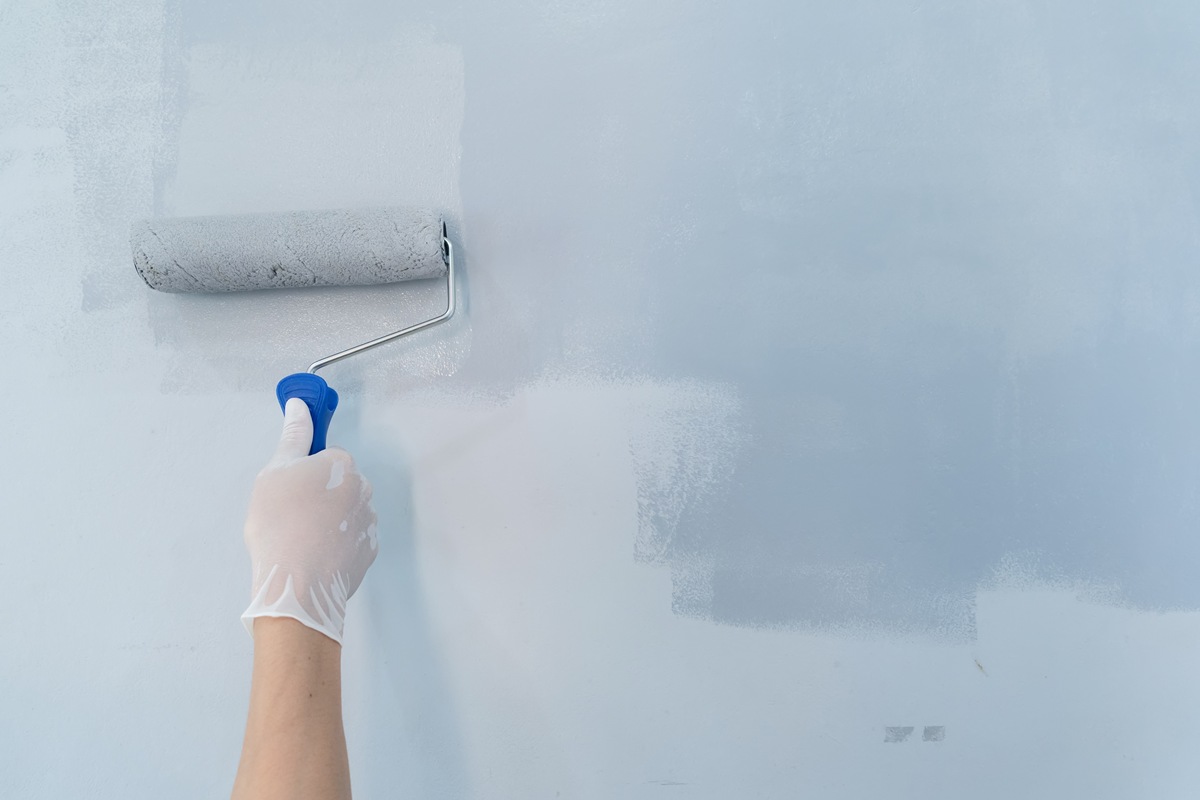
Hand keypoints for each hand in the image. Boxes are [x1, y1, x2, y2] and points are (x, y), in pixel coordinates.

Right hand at [241, 398, 378, 644]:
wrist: (297, 583)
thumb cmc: (279, 524)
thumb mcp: (274, 471)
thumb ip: (293, 435)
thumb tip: (301, 405)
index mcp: (341, 464)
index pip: (326, 457)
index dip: (305, 472)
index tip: (289, 489)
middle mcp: (363, 488)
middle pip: (339, 484)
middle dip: (320, 495)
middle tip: (290, 516)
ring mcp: (370, 521)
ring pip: (347, 512)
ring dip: (330, 520)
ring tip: (301, 539)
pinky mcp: (370, 551)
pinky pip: (352, 539)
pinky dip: (337, 544)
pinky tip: (316, 555)